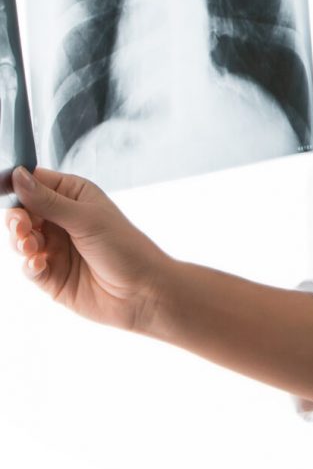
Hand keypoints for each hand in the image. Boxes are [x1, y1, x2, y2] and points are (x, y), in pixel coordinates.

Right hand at [4, 166, 169, 333]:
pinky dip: (29, 265)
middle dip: (16, 218)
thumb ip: (49, 201)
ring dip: (19, 241)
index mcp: (74, 197)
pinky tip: (38, 264)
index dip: (18, 184)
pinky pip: (28, 267)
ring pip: (20, 240)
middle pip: (22, 212)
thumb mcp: (87, 218)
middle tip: (22, 226)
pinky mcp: (51, 276)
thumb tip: (18, 176)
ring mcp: (56, 249)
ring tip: (30, 246)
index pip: (35, 183)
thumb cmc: (126, 248)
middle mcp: (62, 221)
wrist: (143, 292)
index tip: (6, 189)